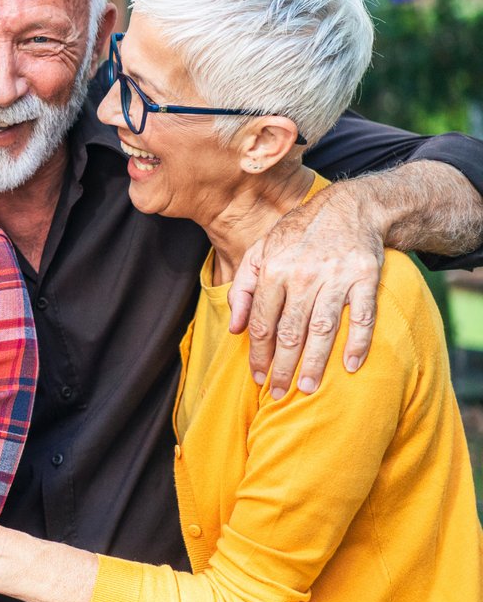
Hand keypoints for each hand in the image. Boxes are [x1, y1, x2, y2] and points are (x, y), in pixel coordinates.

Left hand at [228, 184, 381, 398]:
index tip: (258, 377)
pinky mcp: (366, 277)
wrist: (349, 207)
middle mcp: (303, 275)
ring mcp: (336, 277)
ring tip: (306, 388)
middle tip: (279, 393)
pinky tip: (350, 366)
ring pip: (322, 328)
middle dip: (282, 366)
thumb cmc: (298, 234)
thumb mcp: (260, 251)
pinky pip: (362, 316)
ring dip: (314, 362)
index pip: (262, 322)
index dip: (258, 353)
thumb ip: (243, 288)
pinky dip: (358, 343)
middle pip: (290, 331)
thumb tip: (234, 328)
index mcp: (273, 270)